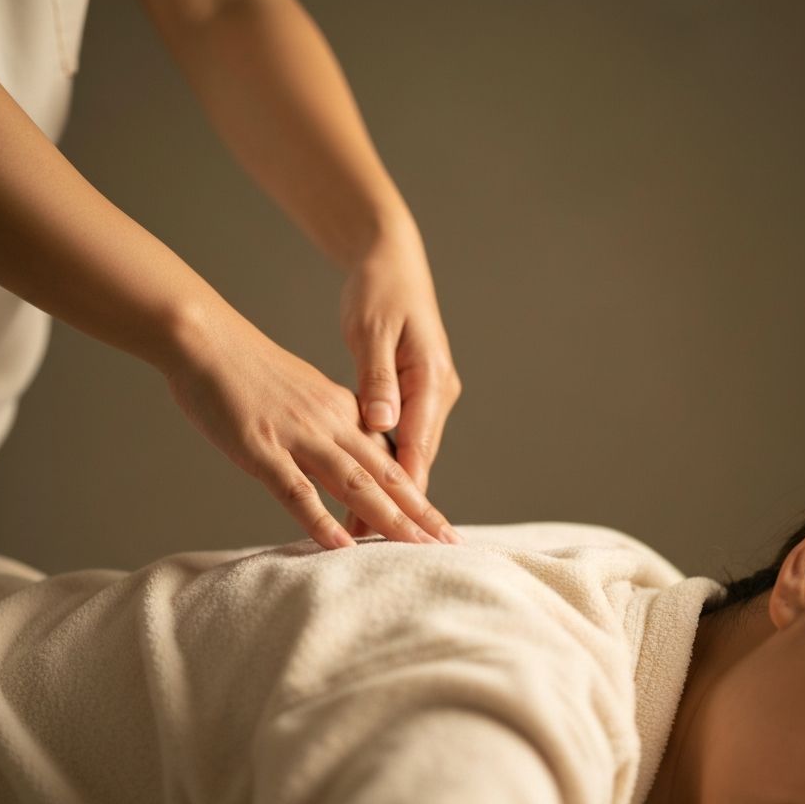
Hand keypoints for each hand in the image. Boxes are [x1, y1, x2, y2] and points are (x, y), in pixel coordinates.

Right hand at [163, 302, 460, 549]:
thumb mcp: (305, 394)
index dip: (418, 494)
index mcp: (343, 411)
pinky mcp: (262, 450)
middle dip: (421, 513)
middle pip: (386, 474)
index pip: (390, 459)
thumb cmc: (248, 369)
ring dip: (388, 519)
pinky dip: (321, 520)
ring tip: (415, 548)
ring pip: (354, 483)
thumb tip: (347, 456)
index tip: (440, 524)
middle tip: (449, 544)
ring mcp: (298, 437)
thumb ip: (329, 425)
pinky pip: (297, 491)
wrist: (205, 338)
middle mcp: (331, 424)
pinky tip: (342, 545)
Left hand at [340, 225, 460, 536]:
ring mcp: (429, 395)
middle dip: (395, 502)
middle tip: (371, 542)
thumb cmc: (379, 291)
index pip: (417, 447)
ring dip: (390, 489)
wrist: (391, 261)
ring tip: (368, 529)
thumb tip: (382, 424)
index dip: (401, 491)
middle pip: (417, 460)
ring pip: (409, 453)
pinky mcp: (414, 394)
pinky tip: (367, 487)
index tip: (386, 525)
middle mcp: (437, 392)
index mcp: (431, 378)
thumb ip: (378, 379)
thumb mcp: (373, 331)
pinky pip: (401, 438)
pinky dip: (384, 464)